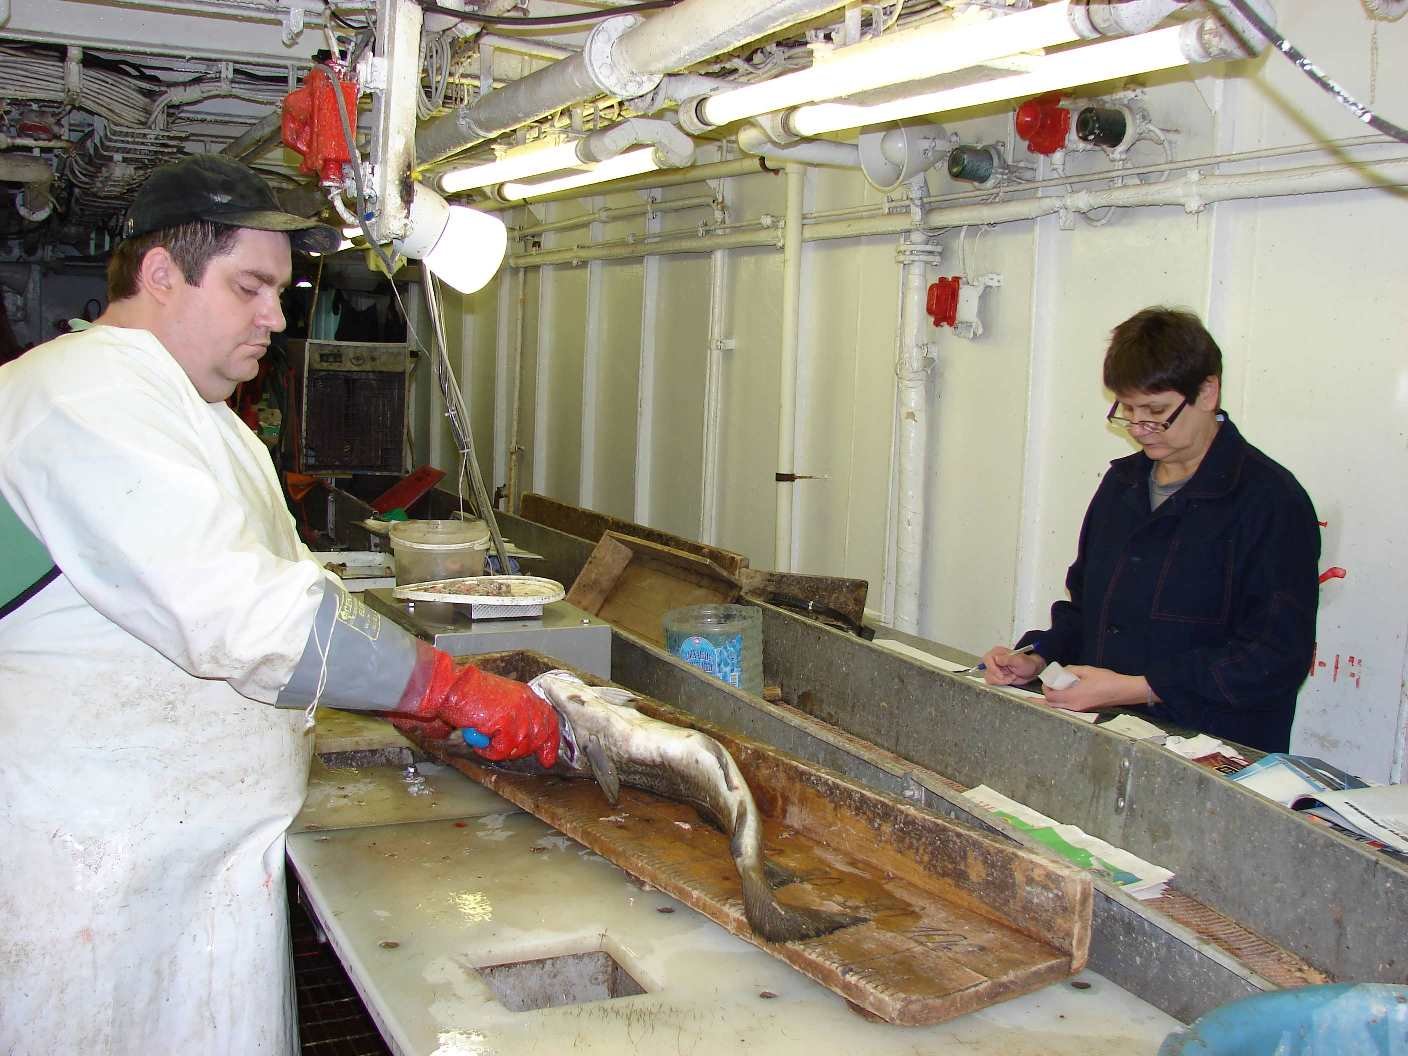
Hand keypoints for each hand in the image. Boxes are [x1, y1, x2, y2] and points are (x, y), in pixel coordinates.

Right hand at [403, 651, 559, 765]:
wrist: (452, 688)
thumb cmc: (469, 695)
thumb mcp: (500, 702)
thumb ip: (516, 716)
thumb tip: (525, 739)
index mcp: (527, 695)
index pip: (549, 721)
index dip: (549, 743)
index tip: (547, 759)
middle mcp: (527, 703)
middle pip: (537, 738)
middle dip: (521, 750)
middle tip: (502, 750)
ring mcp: (518, 713)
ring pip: (519, 747)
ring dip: (500, 750)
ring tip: (484, 739)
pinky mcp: (506, 723)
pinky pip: (502, 750)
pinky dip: (488, 750)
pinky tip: (479, 740)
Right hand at [981, 645, 1045, 685]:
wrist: (1031, 671)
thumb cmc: (1027, 663)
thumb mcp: (1019, 660)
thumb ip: (1007, 659)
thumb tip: (996, 659)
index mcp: (997, 652)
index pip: (987, 660)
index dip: (993, 669)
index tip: (1001, 675)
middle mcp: (994, 660)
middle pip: (987, 671)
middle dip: (999, 677)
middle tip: (1010, 677)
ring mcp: (994, 669)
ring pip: (989, 678)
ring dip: (1001, 681)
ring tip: (1011, 677)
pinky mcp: (996, 676)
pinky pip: (993, 682)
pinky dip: (1001, 683)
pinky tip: (1009, 680)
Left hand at [1042, 666, 1148, 712]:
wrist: (1123, 691)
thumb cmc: (1106, 679)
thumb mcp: (1086, 670)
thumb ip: (1071, 670)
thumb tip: (1062, 671)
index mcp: (1073, 696)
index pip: (1050, 696)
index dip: (1046, 688)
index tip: (1048, 680)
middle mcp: (1074, 706)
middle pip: (1052, 705)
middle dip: (1047, 695)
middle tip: (1049, 685)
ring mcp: (1079, 710)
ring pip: (1059, 707)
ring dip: (1054, 699)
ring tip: (1054, 689)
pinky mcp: (1085, 710)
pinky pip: (1067, 707)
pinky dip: (1062, 701)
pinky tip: (1064, 693)